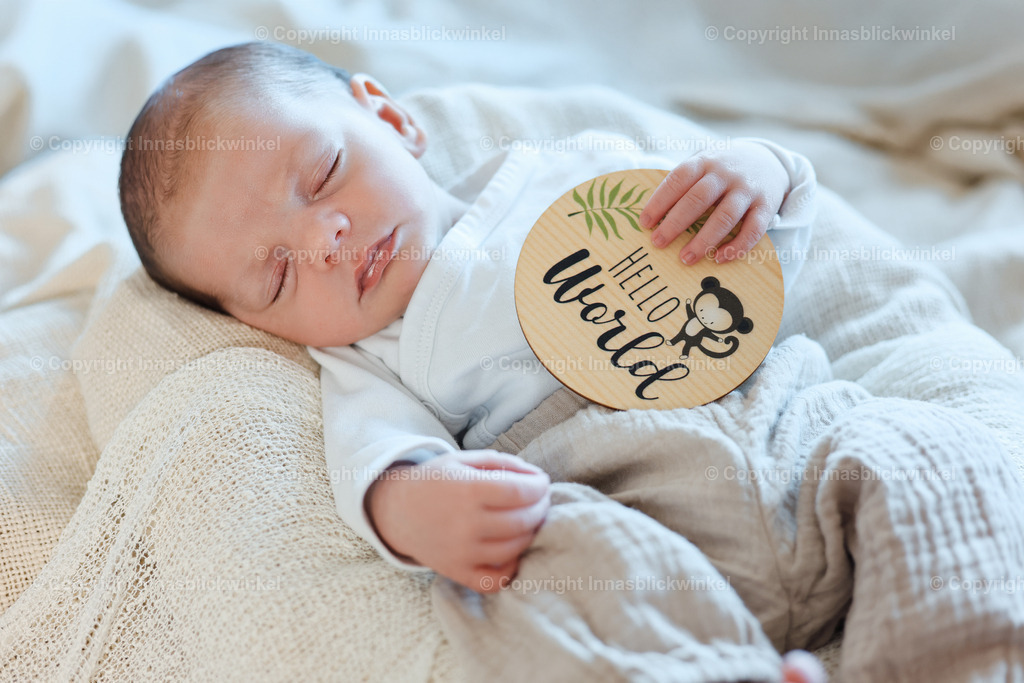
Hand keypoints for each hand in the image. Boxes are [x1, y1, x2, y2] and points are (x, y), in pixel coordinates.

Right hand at [366, 450, 549, 593]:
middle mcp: (465, 524)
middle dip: (540, 508)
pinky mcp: (457, 572)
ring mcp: (462, 552)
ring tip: (527, 520)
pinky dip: (511, 567)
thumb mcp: (463, 460)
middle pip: (523, 521)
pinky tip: (511, 549)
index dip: (540, 486)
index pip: (520, 491)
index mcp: (467, 490)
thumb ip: (501, 463)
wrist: (396, 511)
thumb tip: (535, 477)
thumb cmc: (434, 481)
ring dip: (530, 533)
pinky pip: (496, 580)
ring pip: (515, 549)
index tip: (542, 482)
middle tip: (539, 500)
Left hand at [640, 140, 788, 263]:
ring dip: (703, 240)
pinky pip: (753, 230)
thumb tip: (651, 216)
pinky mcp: (766, 206)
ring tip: (685, 258)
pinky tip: (718, 258)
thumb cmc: (722, 170)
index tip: (645, 223)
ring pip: (725, 216)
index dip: (660, 201)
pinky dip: (736, 247)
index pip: (678, 179)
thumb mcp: (702, 163)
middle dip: (675, 223)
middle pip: (698, 199)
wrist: (768, 159)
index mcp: (704, 162)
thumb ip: (682, 184)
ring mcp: (747, 189)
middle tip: (658, 243)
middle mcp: (726, 174)